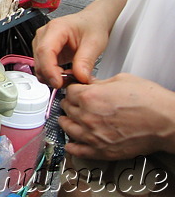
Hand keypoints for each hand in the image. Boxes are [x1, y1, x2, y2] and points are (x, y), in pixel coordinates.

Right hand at [32, 11, 110, 87]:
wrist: (91, 22)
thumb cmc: (91, 26)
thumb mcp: (94, 43)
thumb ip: (86, 61)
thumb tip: (79, 78)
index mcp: (56, 28)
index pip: (45, 50)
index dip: (49, 69)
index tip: (58, 83)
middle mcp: (44, 35)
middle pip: (39, 60)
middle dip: (52, 76)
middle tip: (70, 82)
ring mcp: (41, 43)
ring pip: (39, 66)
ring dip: (52, 77)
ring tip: (70, 77)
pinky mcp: (44, 52)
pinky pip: (43, 67)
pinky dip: (52, 75)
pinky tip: (65, 75)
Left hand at [60, 74, 174, 159]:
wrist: (167, 122)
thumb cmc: (150, 101)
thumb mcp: (121, 80)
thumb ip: (99, 82)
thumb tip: (89, 83)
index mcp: (90, 97)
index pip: (69, 91)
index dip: (73, 89)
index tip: (75, 91)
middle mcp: (87, 117)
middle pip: (67, 109)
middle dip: (70, 104)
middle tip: (74, 104)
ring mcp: (94, 136)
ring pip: (68, 128)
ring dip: (67, 122)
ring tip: (68, 120)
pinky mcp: (103, 151)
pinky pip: (79, 151)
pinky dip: (72, 146)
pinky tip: (71, 143)